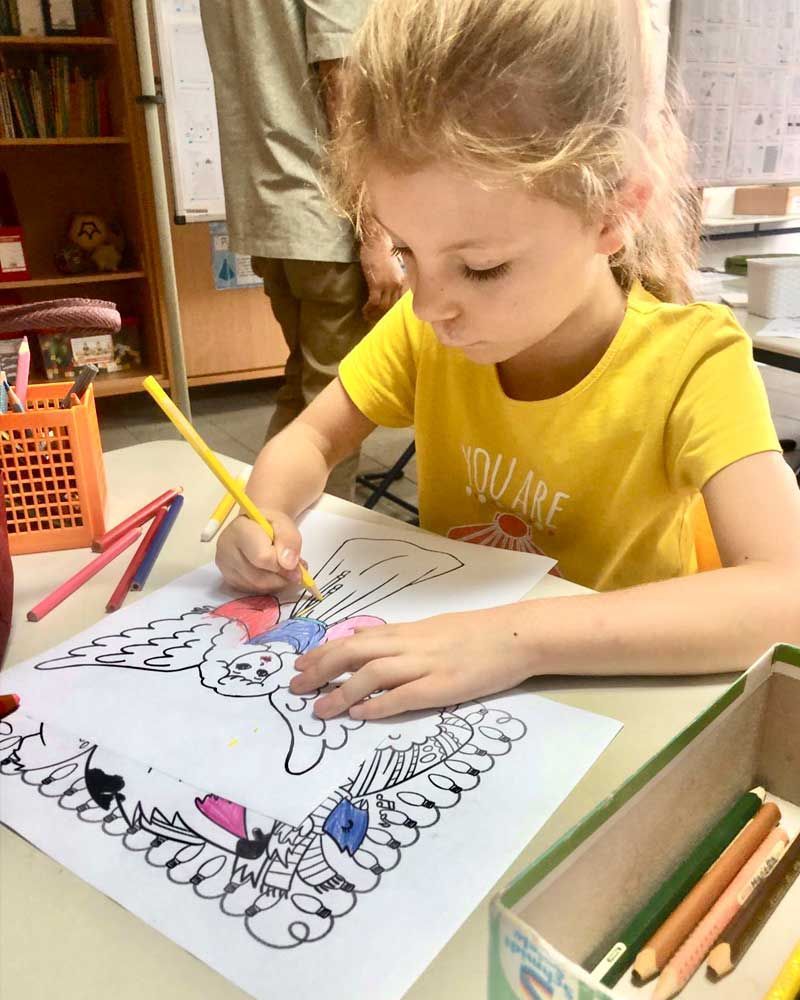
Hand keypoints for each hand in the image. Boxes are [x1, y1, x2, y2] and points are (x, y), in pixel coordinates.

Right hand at [215, 510, 305, 594]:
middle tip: (295, 571)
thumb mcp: (284, 523)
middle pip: (258, 577)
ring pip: (256, 587)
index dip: (283, 565)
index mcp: (239, 530)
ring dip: (276, 583)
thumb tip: (289, 565)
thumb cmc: (268, 524)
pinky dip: (267, 587)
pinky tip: (272, 574)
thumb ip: (289, 540)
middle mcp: (226, 550)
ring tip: (284, 570)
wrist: (253, 527)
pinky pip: (252, 591)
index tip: (298, 565)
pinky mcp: (228, 579)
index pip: (262, 557)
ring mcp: (225, 567)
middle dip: (282, 577)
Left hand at [289, 606, 533, 719]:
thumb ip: (400, 639)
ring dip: (341, 691)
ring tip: (319, 710)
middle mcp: (410, 645)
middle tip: (295, 687)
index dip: (324, 653)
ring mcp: (427, 664)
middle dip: (321, 670)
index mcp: (406, 632)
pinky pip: (406, 695)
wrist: (517, 634)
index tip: (300, 665)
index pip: (355, 639)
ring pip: (373, 673)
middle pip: (354, 652)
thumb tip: (364, 643)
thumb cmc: (478, 633)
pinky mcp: (445, 685)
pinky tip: (360, 714)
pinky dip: (379, 704)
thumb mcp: (432, 629)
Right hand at [359, 227, 405, 324]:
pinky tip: (363, 312)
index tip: (386, 313)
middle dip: (383, 314)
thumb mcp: (392, 262)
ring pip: (383, 307)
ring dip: (375, 314)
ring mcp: (387, 285)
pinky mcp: (376, 285)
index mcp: (402, 279)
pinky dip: (368, 309)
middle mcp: (397, 284)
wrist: (376, 240)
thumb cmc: (382, 246)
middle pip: (392, 305)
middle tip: (375, 319)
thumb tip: (387, 278)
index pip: (400, 298)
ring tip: (368, 318)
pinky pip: (374, 303)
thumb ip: (393, 272)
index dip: (393, 307)